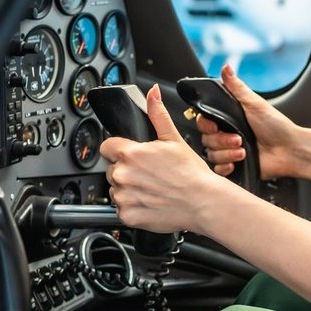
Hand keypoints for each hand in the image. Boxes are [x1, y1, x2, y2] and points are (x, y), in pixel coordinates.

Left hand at [101, 85, 229, 234]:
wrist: (203, 202)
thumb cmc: (191, 173)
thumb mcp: (174, 139)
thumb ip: (157, 114)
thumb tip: (152, 94)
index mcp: (131, 153)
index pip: (107, 147)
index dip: (119, 150)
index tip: (132, 157)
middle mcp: (123, 175)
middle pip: (112, 169)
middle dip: (127, 171)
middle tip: (149, 175)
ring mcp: (124, 197)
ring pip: (116, 190)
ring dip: (128, 190)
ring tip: (151, 189)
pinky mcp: (127, 216)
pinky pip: (121, 210)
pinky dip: (132, 208)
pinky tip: (150, 202)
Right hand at [196, 63, 304, 179]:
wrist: (290, 151)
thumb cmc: (277, 126)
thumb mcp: (255, 104)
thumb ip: (237, 87)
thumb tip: (226, 66)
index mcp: (229, 119)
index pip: (204, 122)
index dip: (206, 125)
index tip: (215, 126)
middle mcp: (227, 135)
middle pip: (206, 140)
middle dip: (222, 141)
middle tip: (239, 139)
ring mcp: (230, 151)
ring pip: (212, 155)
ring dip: (227, 154)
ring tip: (243, 151)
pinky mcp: (235, 167)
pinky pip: (217, 170)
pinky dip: (225, 167)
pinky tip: (237, 163)